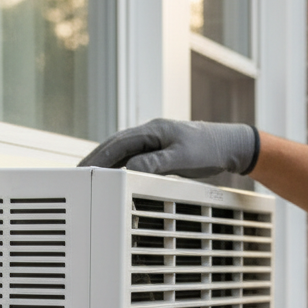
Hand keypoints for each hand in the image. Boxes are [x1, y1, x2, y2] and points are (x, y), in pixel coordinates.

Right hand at [77, 118, 259, 178]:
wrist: (229, 145)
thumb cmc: (209, 149)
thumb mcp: (182, 158)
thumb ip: (154, 163)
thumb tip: (127, 168)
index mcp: (152, 131)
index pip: (117, 144)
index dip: (98, 158)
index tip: (84, 170)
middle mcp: (149, 133)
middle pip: (113, 146)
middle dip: (94, 160)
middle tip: (77, 175)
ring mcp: (153, 141)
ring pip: (121, 151)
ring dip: (104, 163)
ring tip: (89, 177)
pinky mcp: (158, 150)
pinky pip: (131, 157)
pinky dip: (118, 166)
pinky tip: (111, 176)